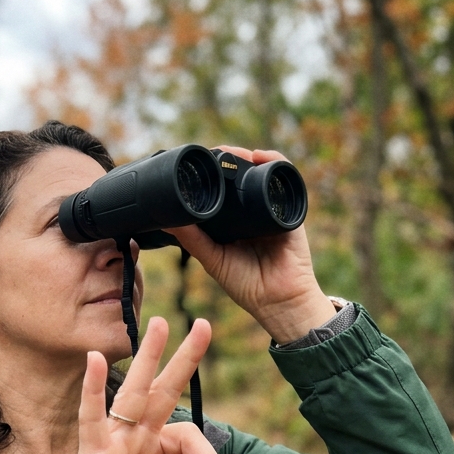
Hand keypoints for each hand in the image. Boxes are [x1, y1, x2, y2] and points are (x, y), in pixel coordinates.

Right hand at [15, 317, 236, 453]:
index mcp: (146, 452)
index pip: (185, 437)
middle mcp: (130, 441)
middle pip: (160, 392)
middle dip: (182, 360)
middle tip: (203, 324)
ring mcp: (110, 444)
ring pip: (132, 393)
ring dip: (146, 358)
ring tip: (159, 323)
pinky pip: (92, 417)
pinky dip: (92, 390)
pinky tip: (94, 360)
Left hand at [167, 145, 334, 342]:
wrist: (279, 300)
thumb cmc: (246, 284)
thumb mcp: (212, 259)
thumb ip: (191, 239)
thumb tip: (164, 221)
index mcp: (231, 221)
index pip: (219, 189)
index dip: (209, 174)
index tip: (194, 164)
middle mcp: (250, 211)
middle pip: (238, 176)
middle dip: (226, 160)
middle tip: (212, 154)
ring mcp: (270, 208)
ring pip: (260, 173)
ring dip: (247, 157)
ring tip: (233, 153)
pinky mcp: (289, 208)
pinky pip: (286, 179)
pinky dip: (276, 162)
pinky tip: (261, 156)